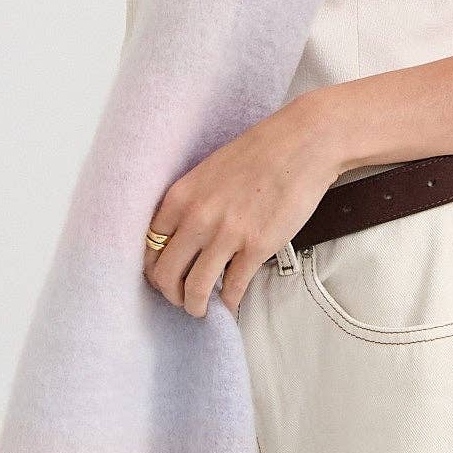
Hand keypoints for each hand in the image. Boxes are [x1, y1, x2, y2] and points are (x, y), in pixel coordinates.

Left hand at [143, 90, 347, 316]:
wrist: (303, 143)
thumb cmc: (261, 151)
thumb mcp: (209, 171)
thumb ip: (191, 202)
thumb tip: (184, 236)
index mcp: (180, 196)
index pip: (149, 246)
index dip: (153, 269)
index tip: (163, 277)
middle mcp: (197, 218)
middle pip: (166, 274)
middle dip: (171, 294)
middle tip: (180, 299)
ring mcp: (227, 234)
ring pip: (195, 289)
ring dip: (196, 306)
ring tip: (201, 310)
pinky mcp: (257, 247)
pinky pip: (233, 288)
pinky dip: (229, 303)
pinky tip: (230, 305)